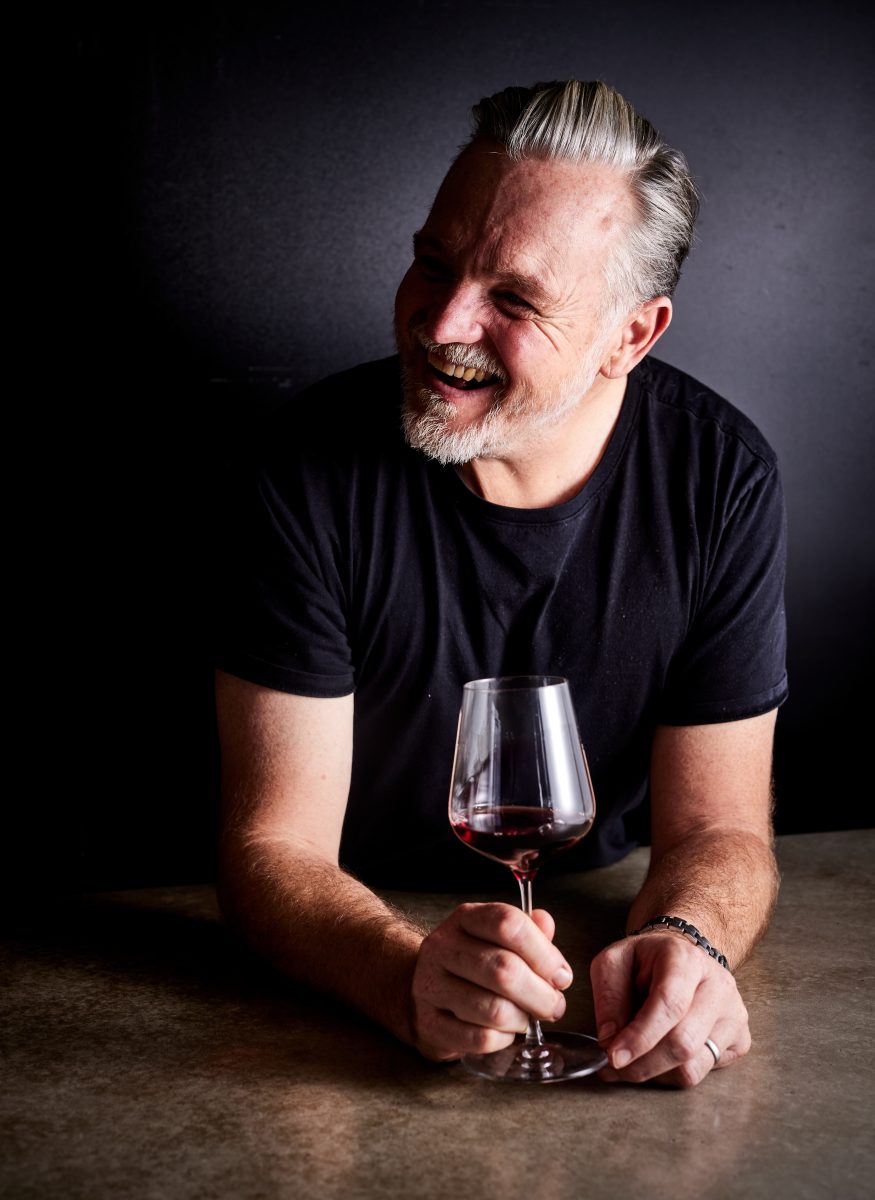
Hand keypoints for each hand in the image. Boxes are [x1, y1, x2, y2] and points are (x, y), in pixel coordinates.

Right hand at [410, 902, 573, 1061]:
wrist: (426, 993)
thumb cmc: (474, 966)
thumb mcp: (499, 939)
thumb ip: (528, 931)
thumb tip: (546, 924)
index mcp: (465, 918)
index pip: (508, 923)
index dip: (544, 953)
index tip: (561, 976)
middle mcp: (442, 947)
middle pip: (504, 969)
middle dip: (541, 995)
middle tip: (554, 1006)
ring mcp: (430, 985)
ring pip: (494, 1009)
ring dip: (523, 1019)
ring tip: (527, 1018)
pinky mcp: (428, 1023)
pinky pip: (480, 1039)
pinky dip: (503, 1040)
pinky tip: (505, 1032)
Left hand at [590, 931, 750, 1086]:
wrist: (683, 956)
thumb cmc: (645, 962)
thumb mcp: (614, 962)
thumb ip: (608, 996)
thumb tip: (610, 1039)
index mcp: (685, 959)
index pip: (669, 1004)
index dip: (640, 1036)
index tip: (614, 1057)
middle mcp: (718, 986)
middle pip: (683, 1042)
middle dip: (642, 1064)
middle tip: (614, 1067)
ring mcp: (734, 1014)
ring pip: (694, 1067)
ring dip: (655, 1074)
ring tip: (633, 1061)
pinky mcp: (740, 1039)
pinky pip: (704, 1074)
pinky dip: (673, 1075)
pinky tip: (658, 1056)